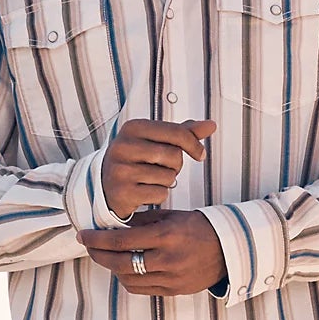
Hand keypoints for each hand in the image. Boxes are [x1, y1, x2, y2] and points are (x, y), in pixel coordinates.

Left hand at [78, 210, 227, 295]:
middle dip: (98, 255)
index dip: (97, 239)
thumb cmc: (199, 227)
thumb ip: (141, 222)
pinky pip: (141, 289)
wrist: (229, 250)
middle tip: (88, 247)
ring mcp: (170, 278)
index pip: (121, 240)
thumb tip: (112, 225)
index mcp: (166, 236)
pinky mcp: (173, 291)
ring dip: (112, 268)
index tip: (83, 235)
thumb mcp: (172, 216)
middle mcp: (167, 260)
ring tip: (106, 257)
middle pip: (120, 263)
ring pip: (127, 278)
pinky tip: (123, 269)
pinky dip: (126, 279)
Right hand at [101, 118, 215, 218]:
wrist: (106, 186)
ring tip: (151, 179)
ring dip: (167, 181)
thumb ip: (184, 132)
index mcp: (132, 127)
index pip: (176, 132)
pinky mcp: (123, 193)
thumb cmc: (138, 159)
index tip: (200, 154)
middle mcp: (122, 146)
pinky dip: (159, 195)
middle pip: (173, 155)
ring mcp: (120, 170)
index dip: (194, 144)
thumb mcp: (156, 141)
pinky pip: (160, 194)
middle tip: (164, 168)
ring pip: (168, 177)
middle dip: (176, 165)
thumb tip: (212, 124)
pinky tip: (145, 191)